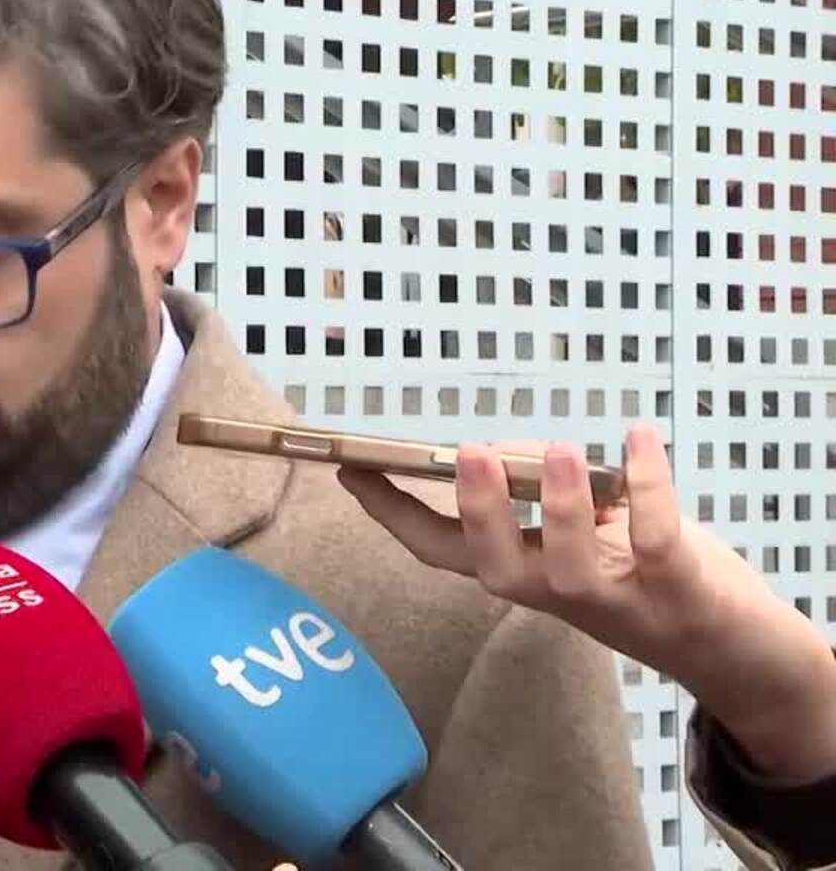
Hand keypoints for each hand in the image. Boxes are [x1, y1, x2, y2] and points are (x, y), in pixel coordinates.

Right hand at [341, 423, 835, 780]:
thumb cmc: (649, 577)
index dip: (392, 512)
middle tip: (467, 453)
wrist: (737, 652)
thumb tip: (520, 451)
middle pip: (494, 567)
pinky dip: (650, 486)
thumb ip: (549, 495)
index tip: (352, 470)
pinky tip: (639, 439)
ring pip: (568, 570)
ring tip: (555, 449)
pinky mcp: (679, 595)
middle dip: (477, 512)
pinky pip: (657, 541)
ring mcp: (617, 603)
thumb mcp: (588, 533)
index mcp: (524, 576)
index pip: (440, 549)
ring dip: (557, 509)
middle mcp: (556, 598)